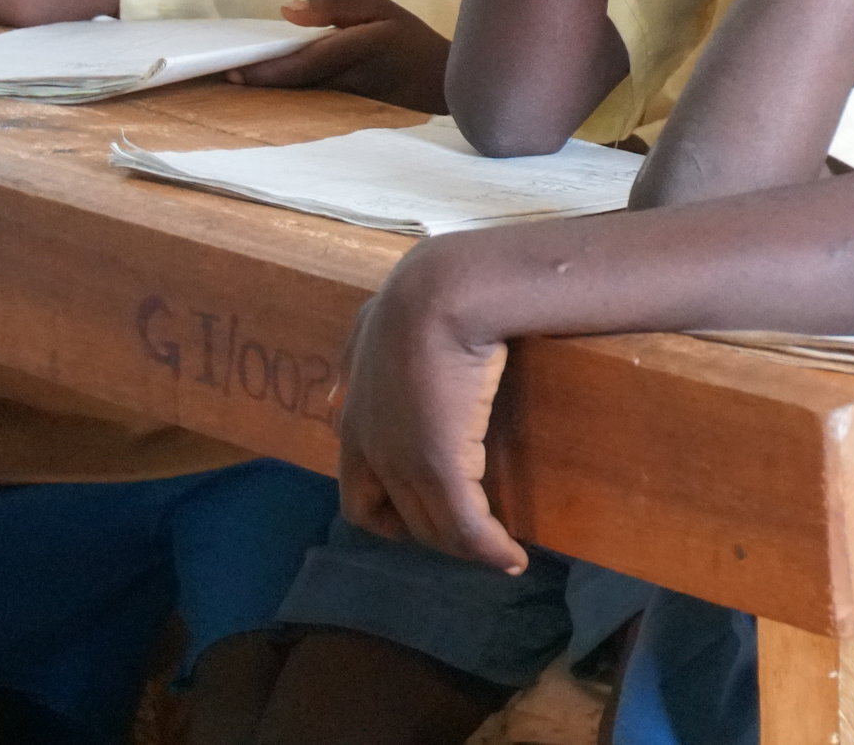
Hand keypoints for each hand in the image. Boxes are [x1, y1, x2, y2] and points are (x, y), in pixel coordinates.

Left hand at [227, 0, 451, 111]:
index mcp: (359, 49)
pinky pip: (313, 106)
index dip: (265, 71)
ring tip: (238, 87)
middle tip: (221, 80)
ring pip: (301, 99)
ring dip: (270, 95)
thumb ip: (335, 5)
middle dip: (258, 84)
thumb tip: (286, 10)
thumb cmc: (412, 41)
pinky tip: (271, 96)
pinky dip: (289, 100)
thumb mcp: (381, 7)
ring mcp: (349, 103)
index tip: (232, 72)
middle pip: (294, 86)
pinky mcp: (349, 116)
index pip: (303, 64)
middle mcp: (351, 80)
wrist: (449, 85)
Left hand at [335, 243, 524, 570]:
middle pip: (397, 520)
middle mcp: (370, 453)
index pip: (360, 496)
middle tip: (469, 538)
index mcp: (354, 423)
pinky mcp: (442, 467)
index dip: (390, 516)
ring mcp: (403, 464)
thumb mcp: (368, 332)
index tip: (422, 516)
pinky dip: (490, 550)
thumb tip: (340, 390)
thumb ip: (354, 364)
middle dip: (432, 535)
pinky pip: (468, 527)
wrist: (443, 295)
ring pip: (435, 528)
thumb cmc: (418, 299)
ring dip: (466, 549)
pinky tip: (513, 558)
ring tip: (499, 555)